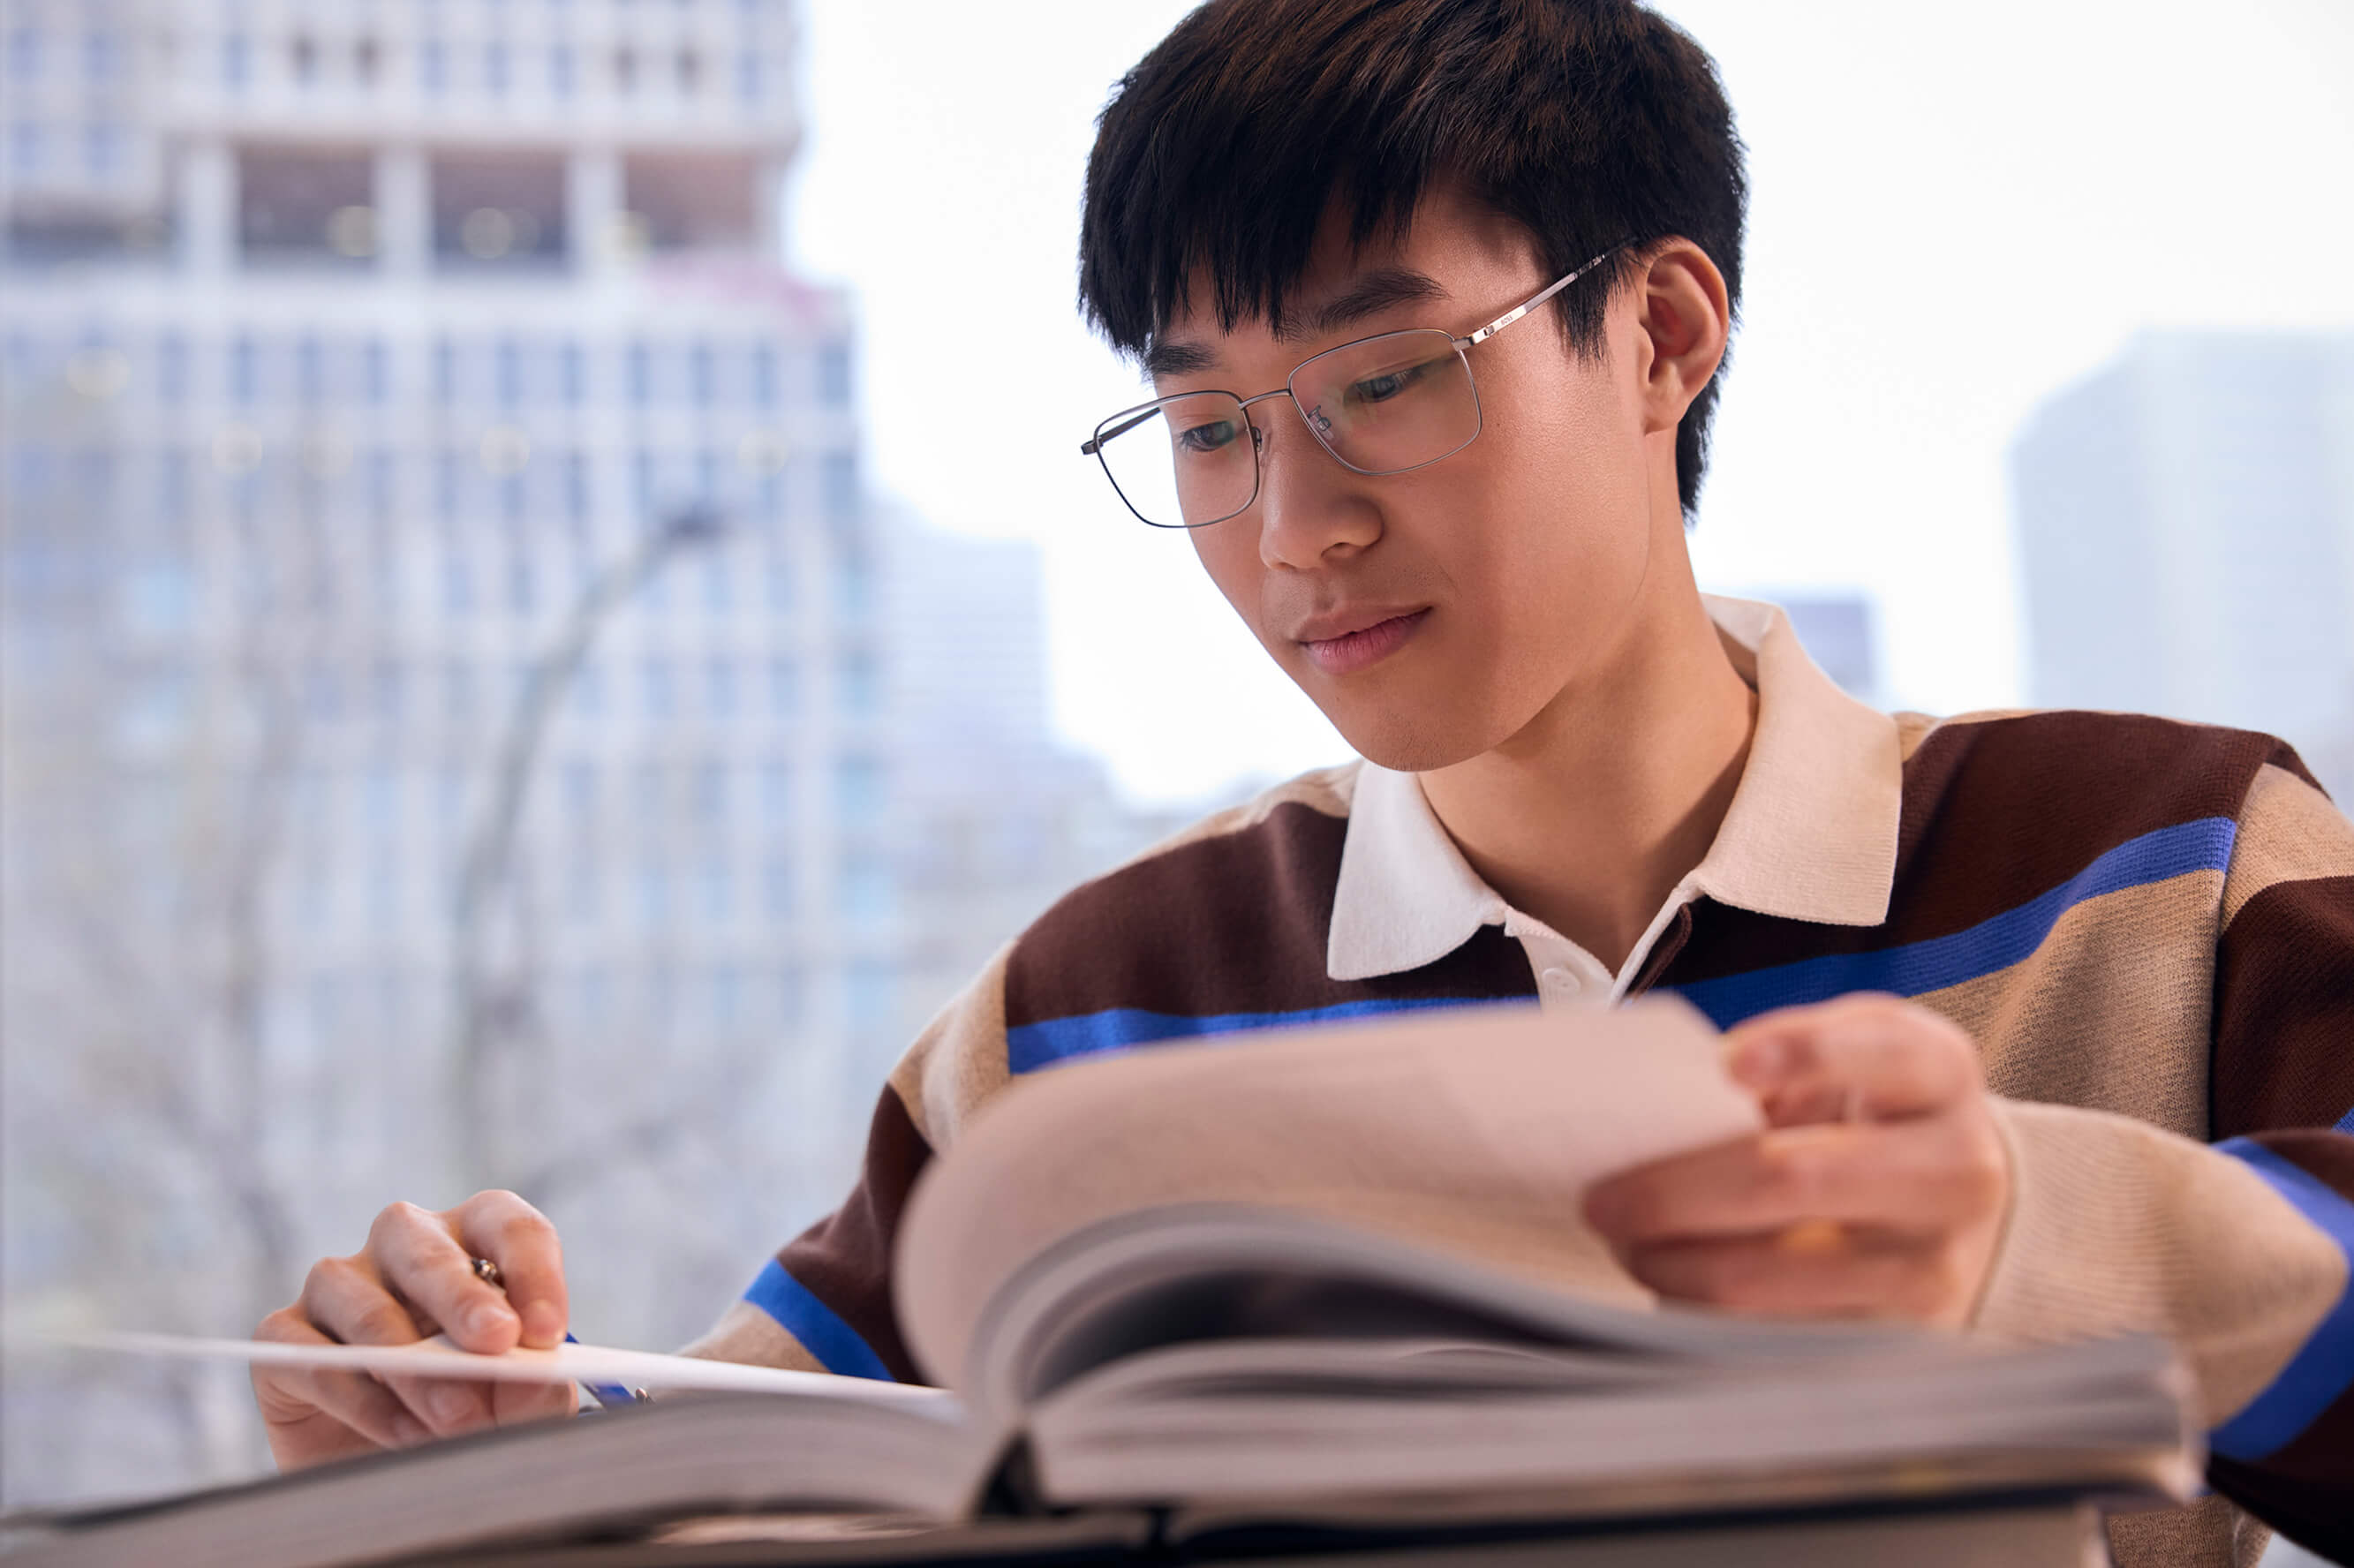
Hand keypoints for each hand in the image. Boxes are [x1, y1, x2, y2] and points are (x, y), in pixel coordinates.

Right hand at [253, 1190, 575, 1470]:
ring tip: (454, 1414)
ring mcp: (337, 1285)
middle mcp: (401, 1246)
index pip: (507, 1225)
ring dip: (411, 1361)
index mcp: (473, 1238)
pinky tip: (402, 1431)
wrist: (402, 1475)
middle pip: (425, 1248)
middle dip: (463, 1298)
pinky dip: (359, 1397)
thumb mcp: (522, 1403)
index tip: (548, 1332)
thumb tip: (530, 1376)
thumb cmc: (476, 1414)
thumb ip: (536, 1387)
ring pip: (361, 1301)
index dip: (532, 1271)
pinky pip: (312, 1356)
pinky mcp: (284, 1337)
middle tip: (497, 1344)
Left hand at [1582, 995, 2009, 1326]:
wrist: (1958, 1194)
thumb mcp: (1846, 1057)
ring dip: (1676, 1263)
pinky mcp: (1904, 1335)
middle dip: (1674, 1192)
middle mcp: (1954, 1168)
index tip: (1729, 1066)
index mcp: (1937, 1074)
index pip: (1879, 1049)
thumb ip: (1774, 1061)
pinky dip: (1708, 1310)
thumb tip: (1663, 1103)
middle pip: (1794, 1178)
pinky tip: (1676, 1284)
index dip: (1804, 1052)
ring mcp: (1934, 1260)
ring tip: (1629, 1245)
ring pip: (1773, 1272)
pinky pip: (1779, 1332)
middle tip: (1603, 1199)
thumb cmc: (1874, 1110)